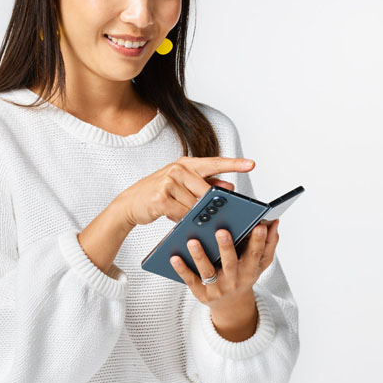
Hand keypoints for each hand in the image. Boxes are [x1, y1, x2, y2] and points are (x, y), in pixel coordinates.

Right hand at [118, 155, 254, 228]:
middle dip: (209, 205)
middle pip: (207, 191)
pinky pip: (182, 213)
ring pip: (195, 205)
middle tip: (212, 213)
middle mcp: (178, 169)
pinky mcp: (161, 197)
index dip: (234, 164)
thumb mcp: (182, 185)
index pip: (214, 163)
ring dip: (192, 214)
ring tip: (180, 212)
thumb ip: (205, 184)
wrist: (130, 202)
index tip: (252, 164)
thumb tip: (230, 188)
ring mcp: (169, 182)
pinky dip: (181, 219)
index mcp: (186, 163)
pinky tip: (173, 216)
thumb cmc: (160, 193)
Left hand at [169, 219, 279, 312]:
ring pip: (208, 271)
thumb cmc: (244, 276)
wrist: (231, 305)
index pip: (255, 255)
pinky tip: (174, 257)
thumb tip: (274, 223)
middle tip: (221, 230)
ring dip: (200, 256)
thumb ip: (269, 244)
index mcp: (249, 270)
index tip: (259, 226)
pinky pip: (191, 280)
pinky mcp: (201, 293)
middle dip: (226, 247)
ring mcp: (217, 288)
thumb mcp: (260, 264)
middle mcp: (234, 280)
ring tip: (192, 241)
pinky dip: (182, 269)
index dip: (258, 241)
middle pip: (230, 263)